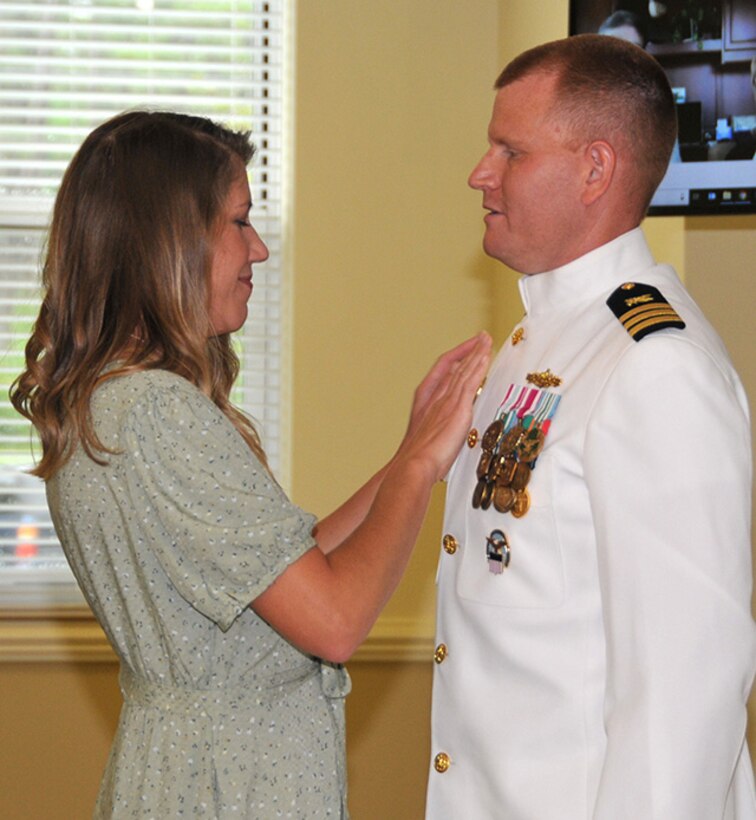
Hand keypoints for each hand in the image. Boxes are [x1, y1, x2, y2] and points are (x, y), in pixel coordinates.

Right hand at [395, 332, 491, 482]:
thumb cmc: (419, 459)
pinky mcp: (458, 408)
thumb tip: (447, 429)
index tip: (468, 351)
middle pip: (456, 368)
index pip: (445, 374)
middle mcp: (437, 397)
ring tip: (486, 339)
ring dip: (476, 352)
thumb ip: (439, 429)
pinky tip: (485, 355)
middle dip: (470, 351)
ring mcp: (447, 401)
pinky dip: (478, 366)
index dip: (457, 360)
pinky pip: (470, 381)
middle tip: (482, 337)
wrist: (413, 464)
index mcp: (428, 403)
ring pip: (464, 370)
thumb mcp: (428, 440)